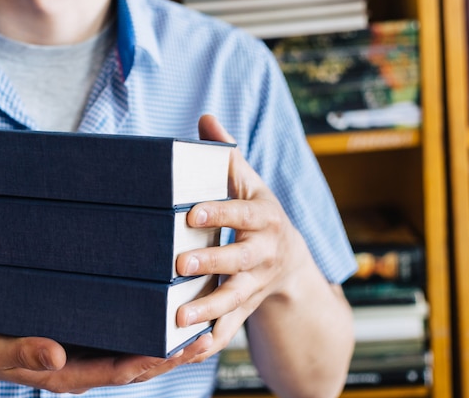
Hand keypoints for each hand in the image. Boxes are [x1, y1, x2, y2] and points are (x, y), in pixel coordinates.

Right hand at [0, 329, 213, 393]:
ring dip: (172, 346)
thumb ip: (25, 352)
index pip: (119, 372)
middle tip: (206, 336)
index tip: (175, 349)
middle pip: (140, 366)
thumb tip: (56, 357)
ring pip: (141, 356)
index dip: (149, 361)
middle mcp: (91, 367)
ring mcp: (95, 357)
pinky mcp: (96, 342)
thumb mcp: (2, 348)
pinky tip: (175, 318)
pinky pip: (131, 342)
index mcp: (72, 375)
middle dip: (173, 355)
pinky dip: (155, 334)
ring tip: (204, 327)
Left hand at [175, 114, 309, 361]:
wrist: (289, 261)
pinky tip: (187, 349)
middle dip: (214, 264)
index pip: (243, 214)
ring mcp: (256, 284)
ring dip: (210, 309)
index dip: (221, 213)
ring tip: (179, 317)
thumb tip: (205, 118)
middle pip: (242, 260)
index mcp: (264, 218)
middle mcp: (264, 253)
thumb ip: (227, 155)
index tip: (191, 213)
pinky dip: (212, 341)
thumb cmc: (258, 214)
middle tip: (180, 265)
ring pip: (237, 299)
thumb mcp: (249, 183)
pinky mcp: (246, 307)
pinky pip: (232, 327)